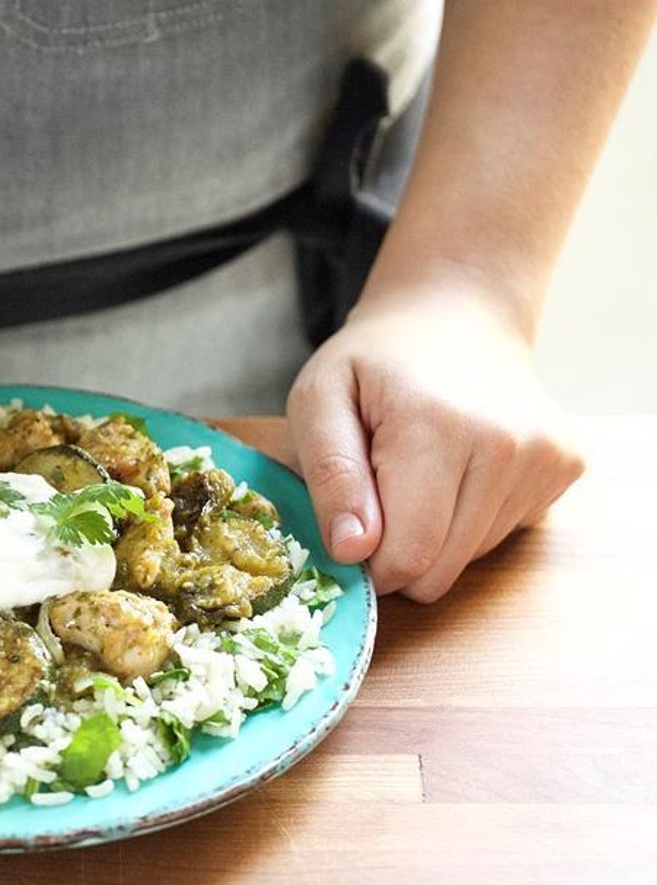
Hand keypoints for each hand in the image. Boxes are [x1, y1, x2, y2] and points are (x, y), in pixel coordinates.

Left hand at [285, 284, 584, 601]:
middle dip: (397, 553)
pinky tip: (456, 466)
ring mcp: (547, 457)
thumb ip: (329, 474)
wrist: (452, 314)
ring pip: (470, 558)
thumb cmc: (373, 362)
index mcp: (436, 428)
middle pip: (441, 570)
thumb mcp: (318, 400)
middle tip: (376, 496)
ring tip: (416, 470)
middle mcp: (507, 445)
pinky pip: (502, 534)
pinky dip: (468, 518)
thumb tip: (351, 549)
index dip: (366, 563)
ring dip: (433, 533)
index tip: (347, 531)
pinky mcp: (567, 466)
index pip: (407, 556)